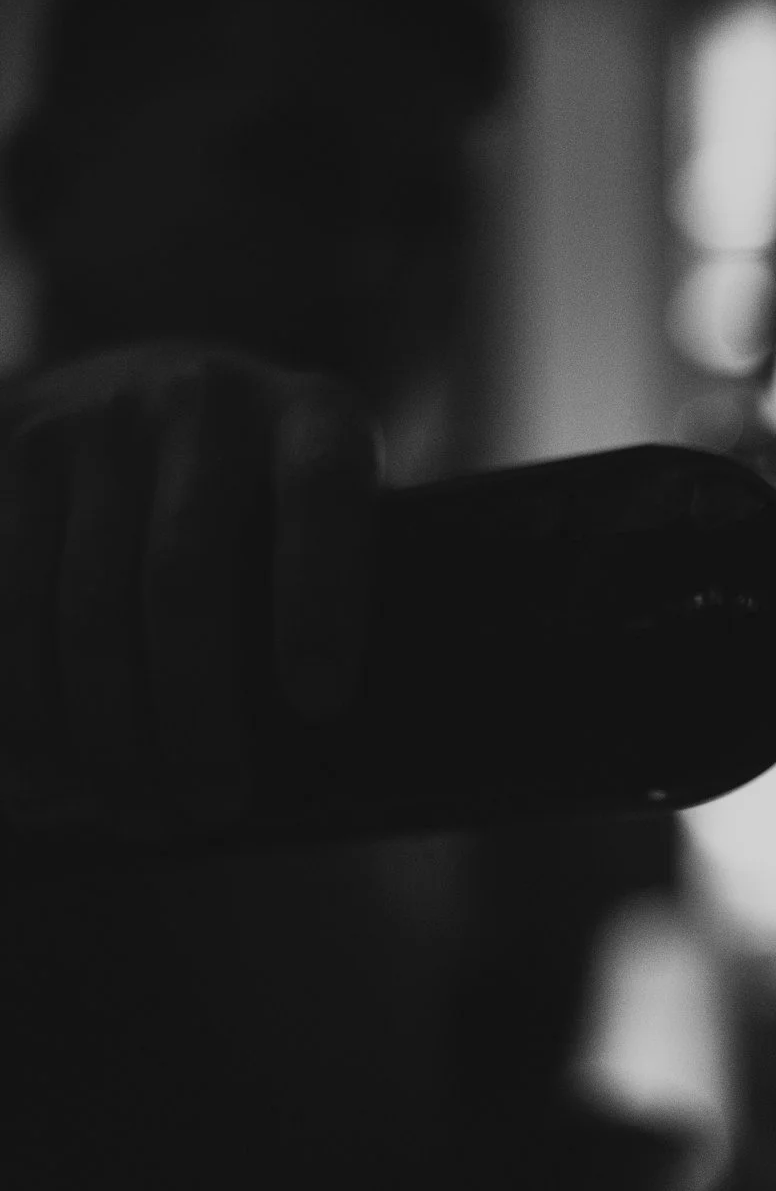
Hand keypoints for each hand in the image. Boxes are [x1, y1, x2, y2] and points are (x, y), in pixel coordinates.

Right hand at [0, 344, 378, 835]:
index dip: (319, 600)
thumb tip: (308, 755)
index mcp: (315, 415)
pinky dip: (21, 709)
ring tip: (133, 813)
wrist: (164, 377)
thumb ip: (330, 589)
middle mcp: (204, 401)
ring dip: (104, 735)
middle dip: (194, 717)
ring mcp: (100, 422)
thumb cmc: (276, 494)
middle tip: (213, 809)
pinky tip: (39, 782)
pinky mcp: (18, 452)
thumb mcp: (325, 509)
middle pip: (186, 581)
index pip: (321, 497)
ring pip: (85, 608)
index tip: (320, 706)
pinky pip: (7, 600)